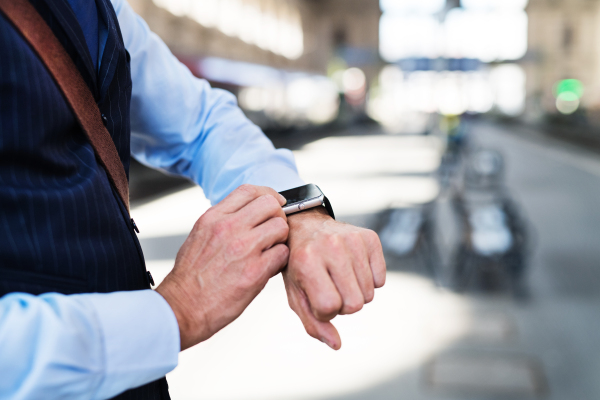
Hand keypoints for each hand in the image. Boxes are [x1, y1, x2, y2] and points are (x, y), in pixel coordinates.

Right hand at [156, 184, 288, 349]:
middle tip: (274, 231)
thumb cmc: (190, 277)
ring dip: (281, 239)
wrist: (183, 307)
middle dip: (278, 215)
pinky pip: (282, 253)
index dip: (268, 194)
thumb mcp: (199, 236)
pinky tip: (269, 267)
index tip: (275, 203)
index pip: (249, 190)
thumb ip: (221, 221)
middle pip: (270, 204)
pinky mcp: (255, 271)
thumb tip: (243, 214)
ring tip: (271, 251)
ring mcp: (243, 248)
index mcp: (213, 217)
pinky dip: (280, 260)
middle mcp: (229, 228)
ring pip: (281, 226)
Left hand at [283, 207, 385, 349]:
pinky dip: (369, 280)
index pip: (329, 307)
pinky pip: (380, 280)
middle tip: (330, 288)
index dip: (324, 310)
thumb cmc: (298, 266)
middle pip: (355, 304)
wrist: (305, 226)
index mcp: (307, 261)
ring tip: (339, 277)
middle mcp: (331, 246)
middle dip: (343, 304)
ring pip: (369, 294)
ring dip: (355, 292)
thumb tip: (336, 344)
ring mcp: (353, 239)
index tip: (316, 297)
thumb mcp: (296, 294)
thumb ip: (313, 323)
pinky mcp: (370, 237)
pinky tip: (352, 267)